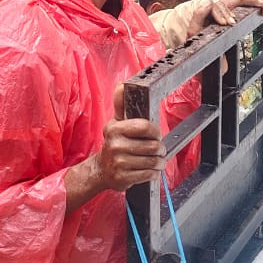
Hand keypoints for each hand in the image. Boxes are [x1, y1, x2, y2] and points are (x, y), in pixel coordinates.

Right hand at [65, 86, 165, 209]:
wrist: (102, 170)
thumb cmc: (115, 143)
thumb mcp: (117, 123)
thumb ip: (121, 104)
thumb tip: (122, 84)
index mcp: (114, 129)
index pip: (144, 126)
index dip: (155, 131)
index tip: (156, 135)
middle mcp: (115, 145)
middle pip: (152, 146)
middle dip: (160, 149)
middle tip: (158, 150)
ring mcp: (119, 162)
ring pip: (153, 161)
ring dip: (159, 162)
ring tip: (156, 160)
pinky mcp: (123, 178)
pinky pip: (149, 174)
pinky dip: (154, 173)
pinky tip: (150, 170)